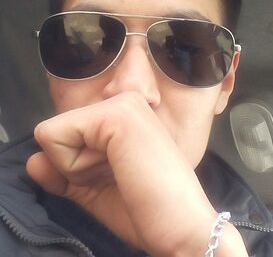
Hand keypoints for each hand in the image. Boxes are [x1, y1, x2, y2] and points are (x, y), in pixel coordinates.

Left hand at [27, 91, 247, 255]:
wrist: (182, 226)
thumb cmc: (146, 210)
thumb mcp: (95, 190)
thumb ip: (63, 174)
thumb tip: (33, 161)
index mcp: (123, 118)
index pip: (68, 135)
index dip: (77, 168)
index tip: (115, 178)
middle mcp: (123, 101)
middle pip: (59, 133)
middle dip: (75, 166)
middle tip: (118, 176)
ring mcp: (122, 104)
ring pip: (54, 135)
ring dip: (76, 167)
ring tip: (120, 172)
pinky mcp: (116, 114)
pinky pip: (56, 137)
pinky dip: (73, 165)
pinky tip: (116, 168)